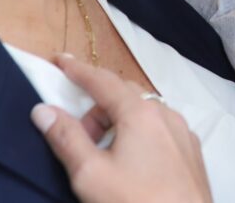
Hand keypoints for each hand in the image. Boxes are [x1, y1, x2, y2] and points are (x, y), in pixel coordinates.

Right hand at [30, 54, 211, 202]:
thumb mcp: (90, 174)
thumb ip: (66, 138)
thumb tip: (43, 110)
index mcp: (141, 113)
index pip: (103, 81)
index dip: (78, 70)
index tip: (60, 59)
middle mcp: (166, 115)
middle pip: (123, 96)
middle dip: (96, 108)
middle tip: (78, 137)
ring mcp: (182, 133)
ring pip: (144, 113)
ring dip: (118, 124)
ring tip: (103, 158)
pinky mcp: (190, 152)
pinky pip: (160, 130)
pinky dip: (139, 135)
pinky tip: (131, 165)